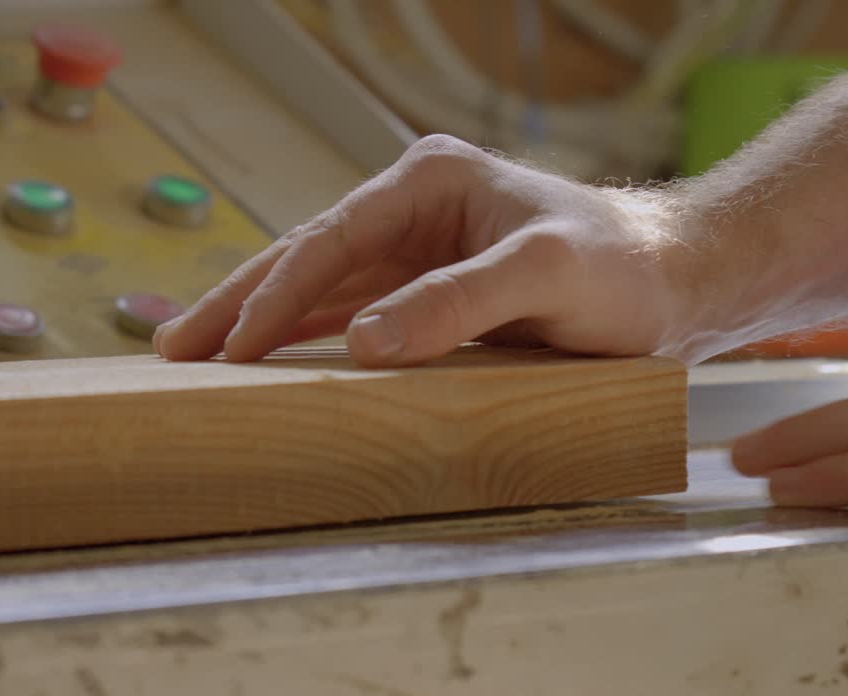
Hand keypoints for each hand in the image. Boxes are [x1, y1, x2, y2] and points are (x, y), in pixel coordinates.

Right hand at [154, 135, 699, 365]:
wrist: (674, 284)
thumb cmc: (620, 267)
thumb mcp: (544, 275)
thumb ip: (458, 301)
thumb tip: (362, 342)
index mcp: (431, 181)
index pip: (332, 237)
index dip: (274, 294)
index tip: (230, 347)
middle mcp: (417, 209)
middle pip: (308, 255)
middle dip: (241, 302)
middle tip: (173, 348)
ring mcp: (424, 251)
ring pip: (324, 287)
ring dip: (265, 322)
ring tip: (201, 357)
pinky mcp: (438, 292)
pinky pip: (358, 314)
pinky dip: (312, 337)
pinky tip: (276, 362)